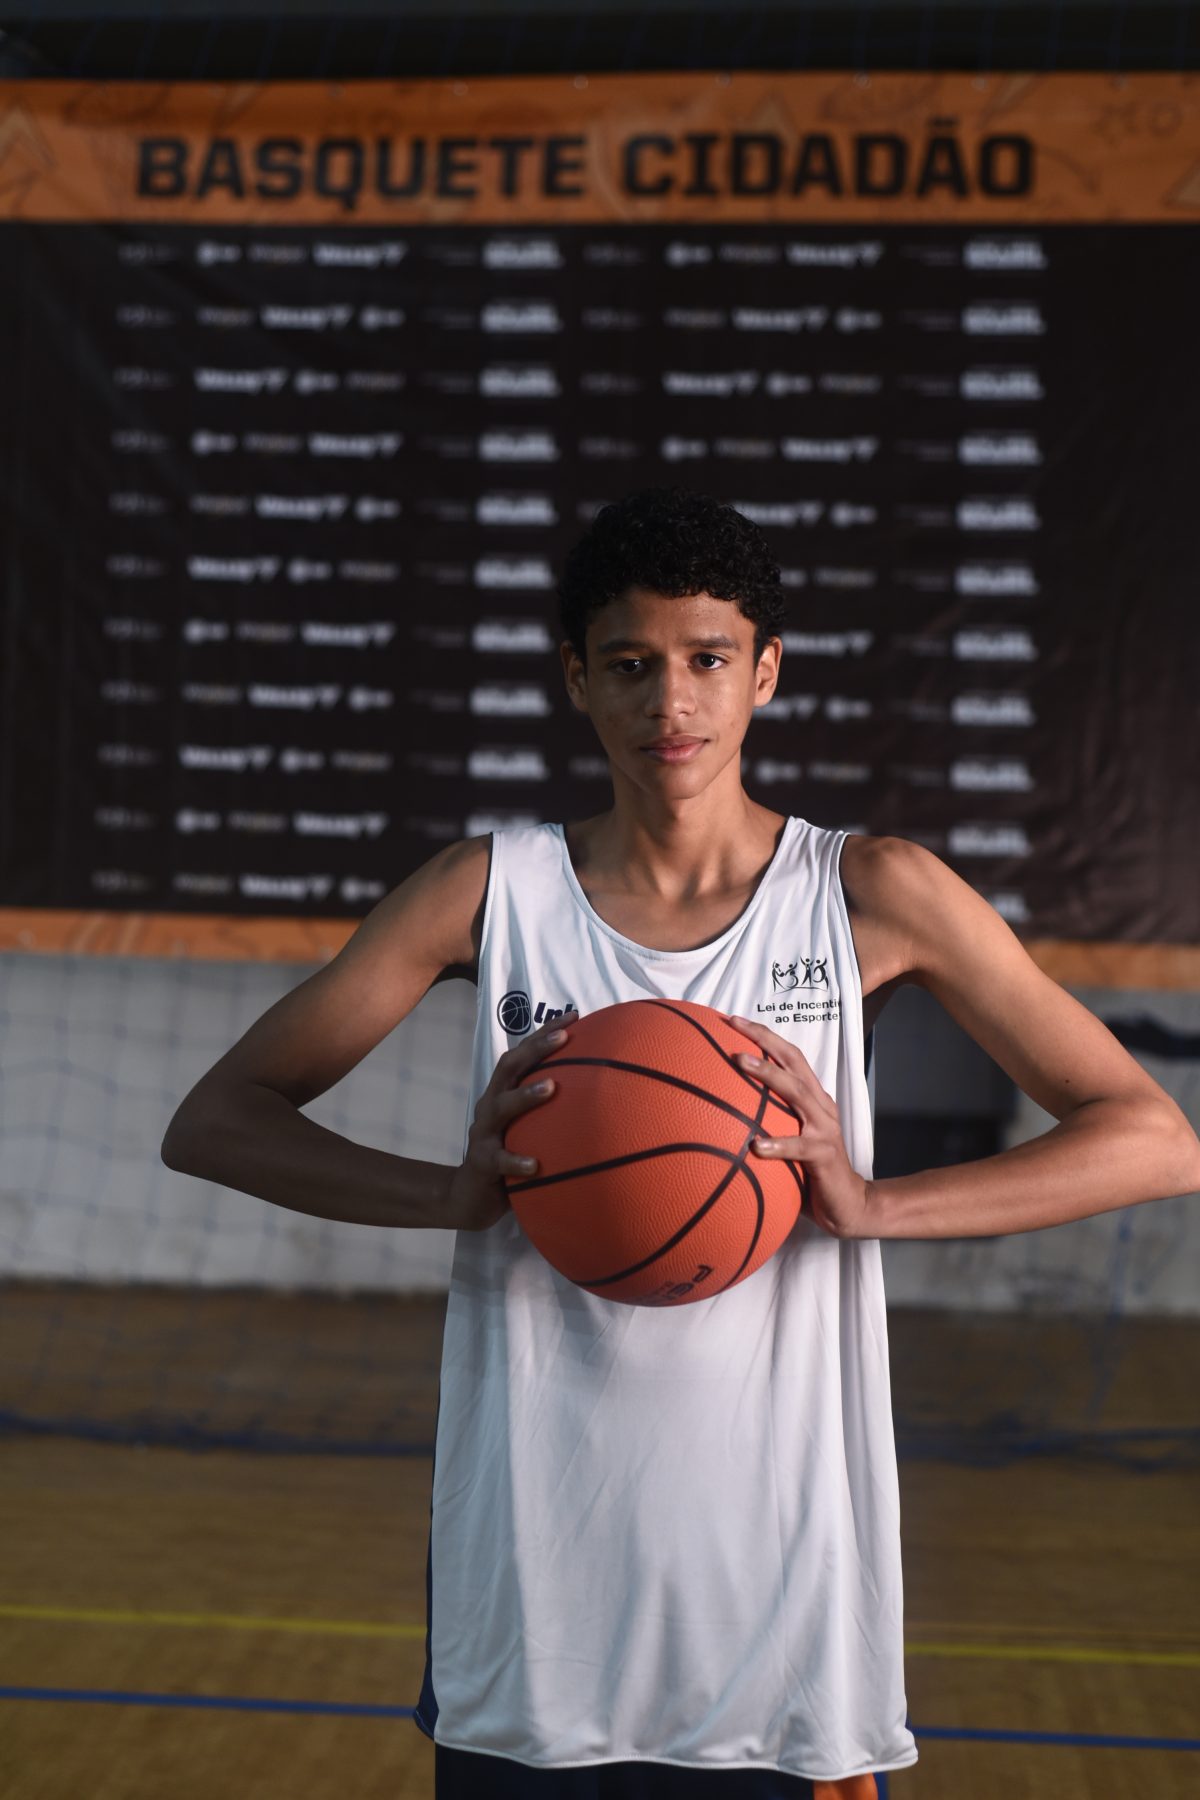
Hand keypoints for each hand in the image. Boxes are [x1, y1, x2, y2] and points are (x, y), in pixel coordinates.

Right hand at [444, 1010, 577, 1231]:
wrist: (468, 1196)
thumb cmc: (508, 1156)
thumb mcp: (527, 1128)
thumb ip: (549, 1111)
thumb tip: (597, 1095)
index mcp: (502, 1094)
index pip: (522, 1055)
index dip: (544, 1034)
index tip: (574, 1016)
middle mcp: (491, 1107)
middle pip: (509, 1068)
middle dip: (536, 1050)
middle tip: (564, 1037)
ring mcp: (484, 1134)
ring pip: (500, 1108)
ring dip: (525, 1096)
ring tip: (551, 1087)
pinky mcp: (482, 1163)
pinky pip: (499, 1160)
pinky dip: (516, 1160)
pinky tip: (535, 1164)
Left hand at [724, 1013, 871, 1238]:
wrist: (849, 1205)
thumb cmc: (810, 1173)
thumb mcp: (788, 1141)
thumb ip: (766, 1124)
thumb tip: (719, 1115)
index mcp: (812, 1099)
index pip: (789, 1058)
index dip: (764, 1036)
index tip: (733, 1021)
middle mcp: (820, 1106)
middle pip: (794, 1062)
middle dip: (764, 1040)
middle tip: (734, 1027)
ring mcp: (824, 1129)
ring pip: (797, 1093)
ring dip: (769, 1075)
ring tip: (741, 1063)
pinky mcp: (825, 1156)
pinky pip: (799, 1148)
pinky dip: (778, 1145)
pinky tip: (756, 1146)